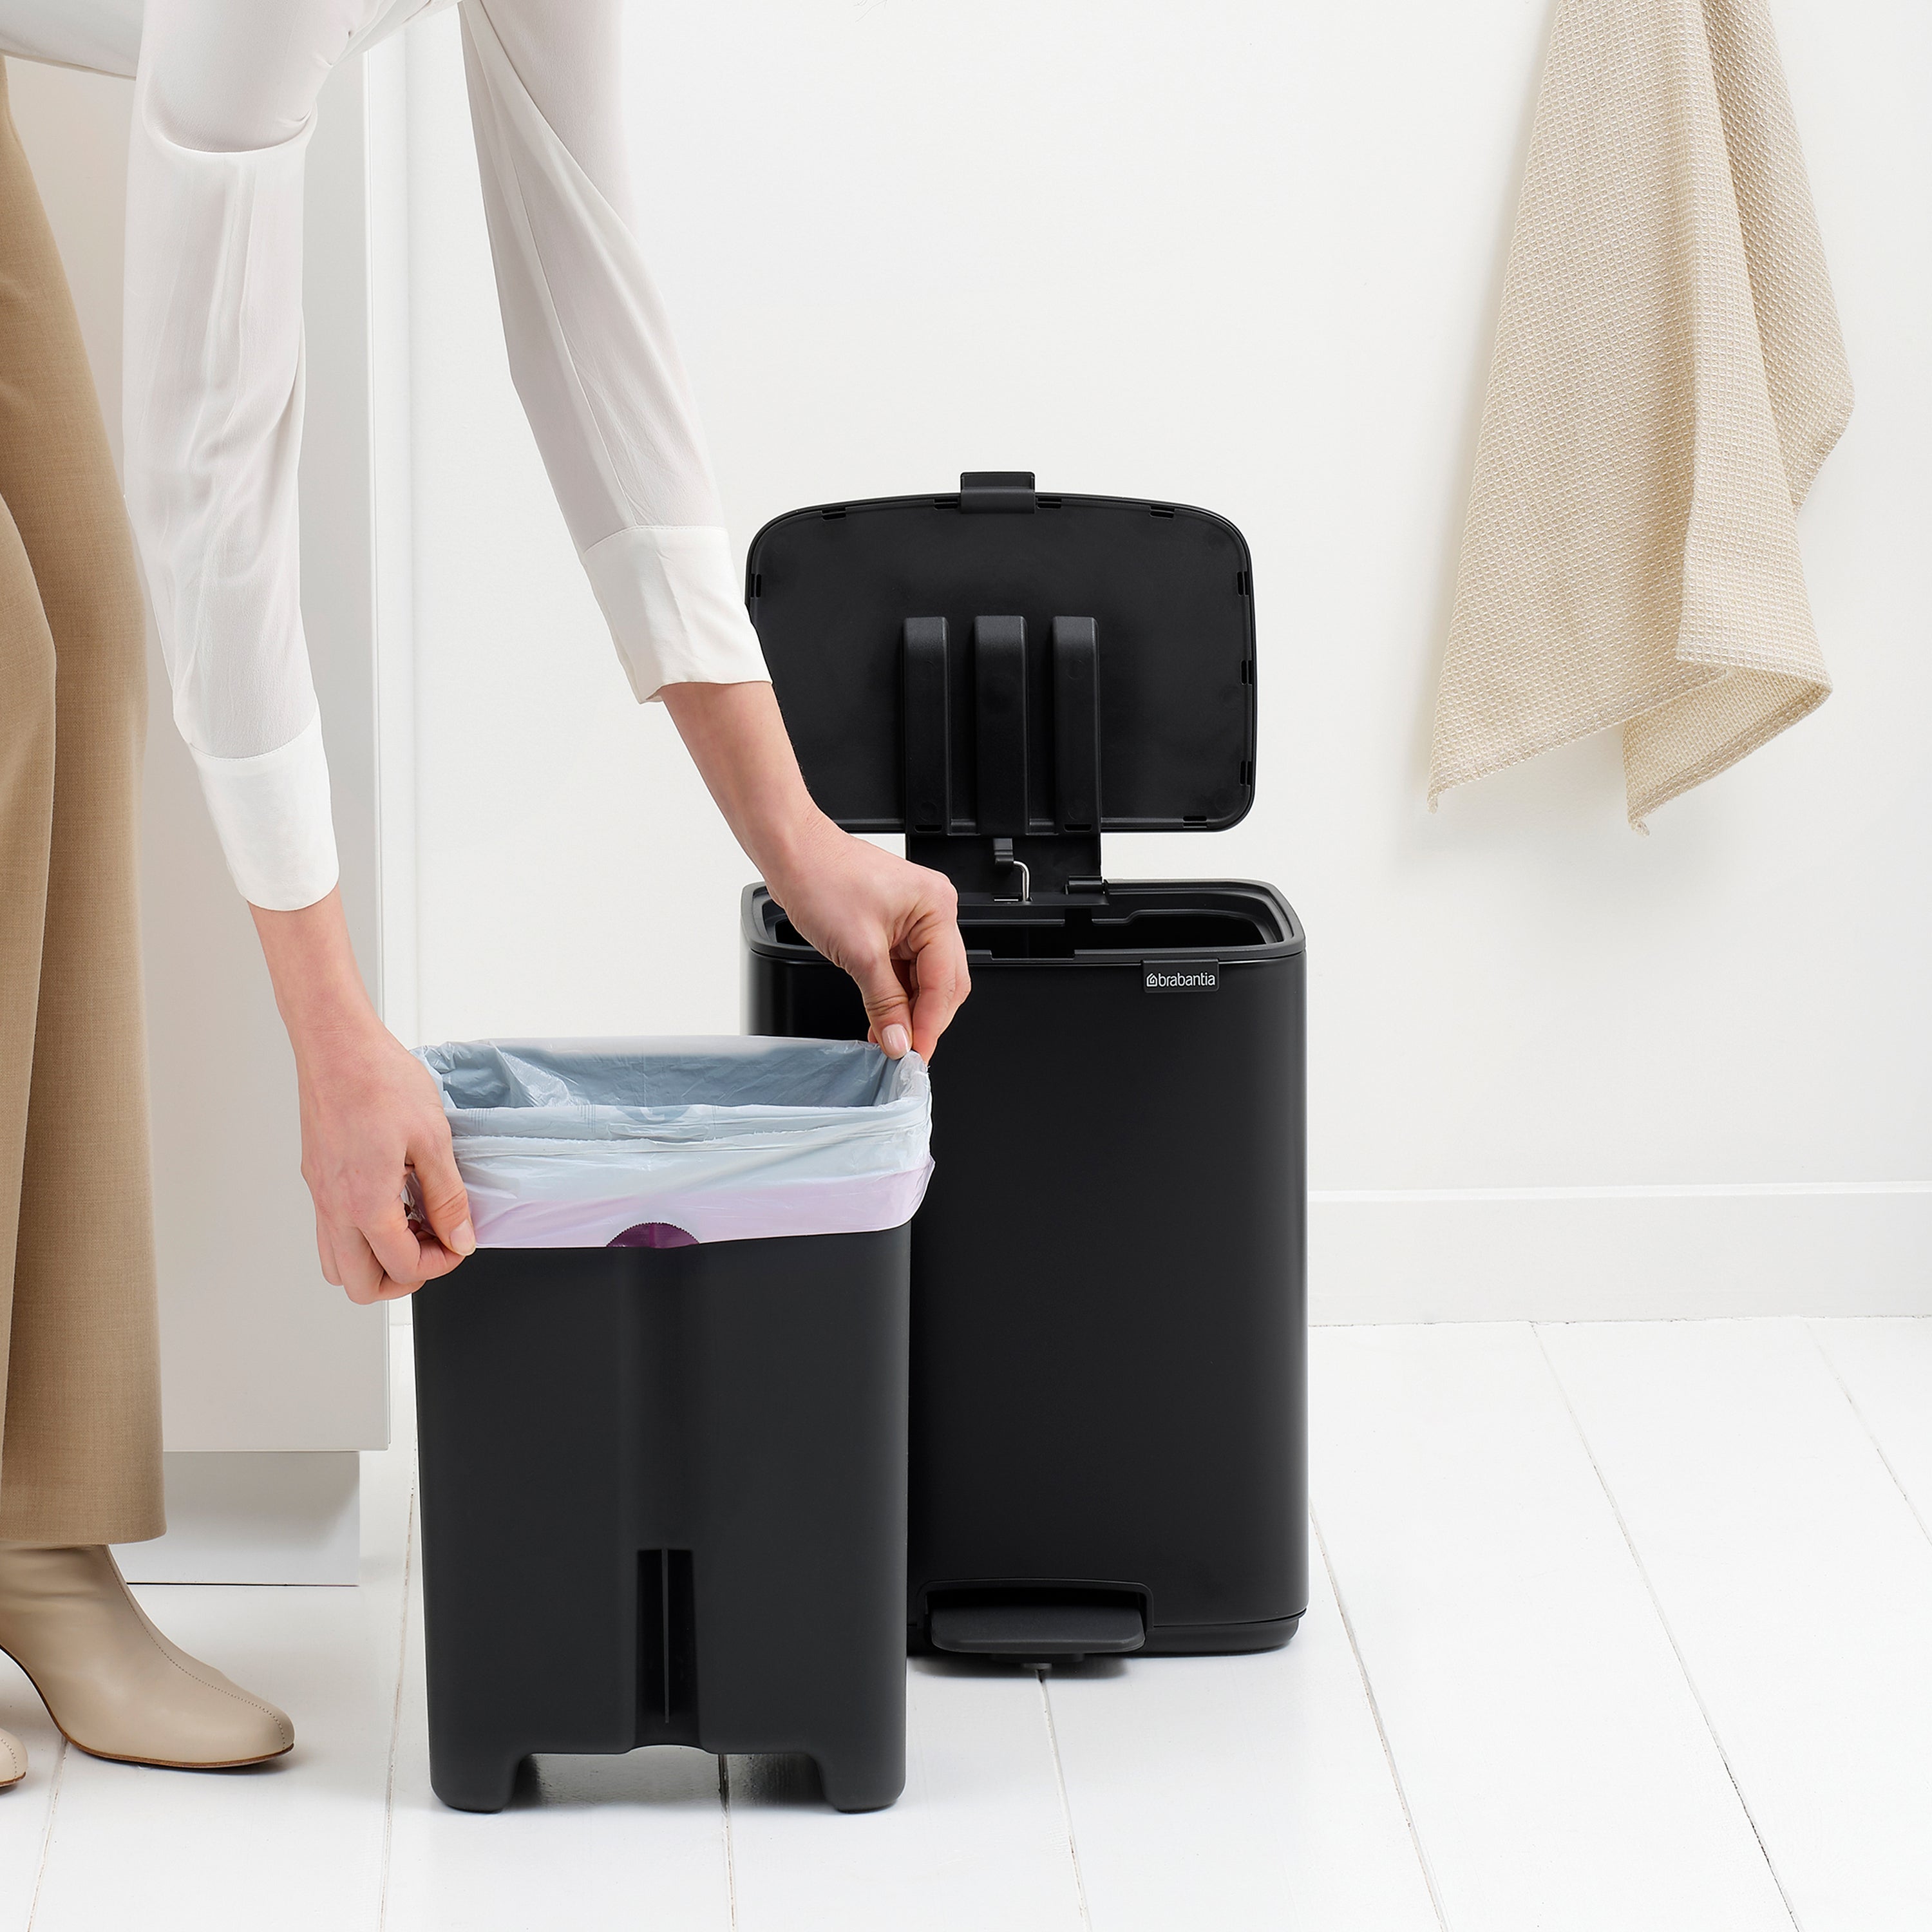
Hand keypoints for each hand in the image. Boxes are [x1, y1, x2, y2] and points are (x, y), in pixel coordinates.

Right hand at [252, 890, 474, 1302]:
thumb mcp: (433, 1139)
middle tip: (432, 1247)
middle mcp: (334, 1206)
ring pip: (337, 1264)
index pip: (401, 1267)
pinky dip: (359, 1235)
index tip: (459, 1241)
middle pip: (358, 1285)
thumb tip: (460, 1238)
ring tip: (412, 1227)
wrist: (336, 1045)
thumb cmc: (380, 1080)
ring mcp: (320, 1195)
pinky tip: (391, 1203)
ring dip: (375, 1260)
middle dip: (401, 1278)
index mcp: (365, 1202)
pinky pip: (330, 1231)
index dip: (440, 1263)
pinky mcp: (317, 1178)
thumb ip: (447, 1197)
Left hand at [662, 682, 971, 1057]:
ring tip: (888, 1041)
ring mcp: (916, 917)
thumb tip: (900, 1041)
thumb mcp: (857, 952)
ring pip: (924, 980)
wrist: (791, 852)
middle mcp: (934, 910)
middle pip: (944, 983)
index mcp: (937, 908)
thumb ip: (884, 1003)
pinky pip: (905, 970)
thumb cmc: (821, 878)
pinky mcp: (896, 925)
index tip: (915, 1055)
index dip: (930, 1024)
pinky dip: (895, 996)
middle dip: (923, 1020)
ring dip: (908, 1011)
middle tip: (904, 1053)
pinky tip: (883, 1019)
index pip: (945, 982)